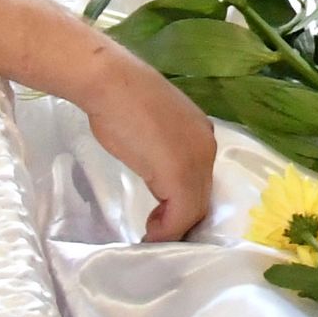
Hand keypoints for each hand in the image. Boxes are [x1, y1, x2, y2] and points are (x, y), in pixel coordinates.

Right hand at [79, 47, 216, 240]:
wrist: (110, 83)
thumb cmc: (120, 101)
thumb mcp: (152, 131)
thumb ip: (163, 152)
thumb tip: (159, 175)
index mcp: (202, 134)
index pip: (201, 180)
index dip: (182, 202)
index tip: (161, 213)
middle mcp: (207, 147)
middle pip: (200, 197)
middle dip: (179, 218)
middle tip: (155, 230)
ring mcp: (196, 161)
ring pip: (193, 209)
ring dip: (172, 228)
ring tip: (151, 233)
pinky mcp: (180, 176)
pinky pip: (180, 215)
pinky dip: (166, 231)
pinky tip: (150, 233)